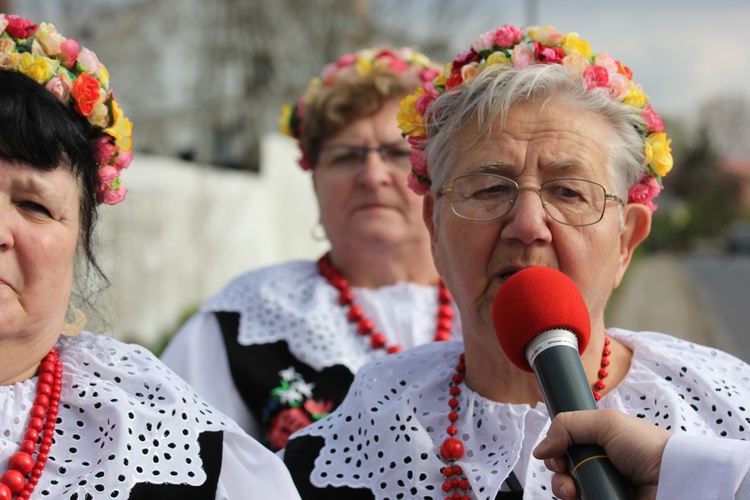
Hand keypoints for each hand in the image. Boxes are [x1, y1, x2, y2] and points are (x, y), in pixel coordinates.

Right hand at [533, 408, 672, 499]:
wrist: (673, 479)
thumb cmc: (647, 447)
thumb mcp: (605, 423)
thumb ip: (567, 426)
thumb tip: (540, 449)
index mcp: (598, 444)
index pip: (564, 450)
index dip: (556, 453)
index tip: (558, 454)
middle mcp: (599, 467)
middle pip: (562, 474)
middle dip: (559, 474)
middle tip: (567, 474)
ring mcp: (603, 489)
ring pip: (569, 494)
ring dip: (565, 491)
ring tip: (576, 492)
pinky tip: (583, 498)